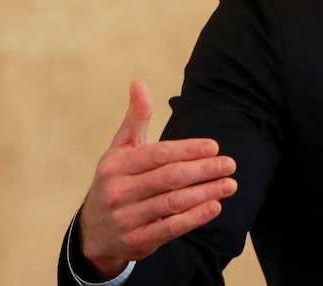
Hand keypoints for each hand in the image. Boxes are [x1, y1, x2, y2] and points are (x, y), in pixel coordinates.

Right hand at [78, 81, 237, 277]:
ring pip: (173, 202)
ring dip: (205, 192)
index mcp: (116, 165)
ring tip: (229, 184)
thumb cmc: (115, 182)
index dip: (188, 150)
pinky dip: (194, 217)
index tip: (215, 147)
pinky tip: (214, 206)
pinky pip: (170, 227)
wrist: (92, 232)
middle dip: (203, 170)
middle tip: (230, 165)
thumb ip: (135, 119)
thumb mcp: (120, 150)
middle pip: (169, 178)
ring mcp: (126, 218)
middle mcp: (118, 191)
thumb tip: (139, 82)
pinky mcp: (137, 241)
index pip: (158, 155)